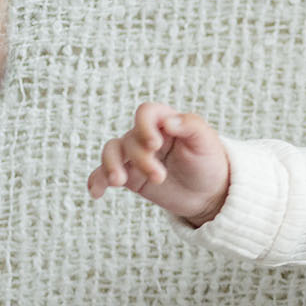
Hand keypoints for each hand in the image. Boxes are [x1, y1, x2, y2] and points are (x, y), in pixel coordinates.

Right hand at [87, 102, 230, 225]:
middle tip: (159, 176)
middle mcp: (146, 135)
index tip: (155, 145)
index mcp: (165, 121)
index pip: (146, 112)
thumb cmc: (209, 162)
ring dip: (112, 165)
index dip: (145, 126)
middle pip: (131, 138)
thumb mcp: (206, 142)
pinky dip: (96, 180)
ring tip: (119, 182)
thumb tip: (168, 121)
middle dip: (141, 159)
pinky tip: (97, 192)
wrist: (208, 193)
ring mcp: (134, 155)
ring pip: (111, 151)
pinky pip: (103, 173)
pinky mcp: (128, 175)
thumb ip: (190, 126)